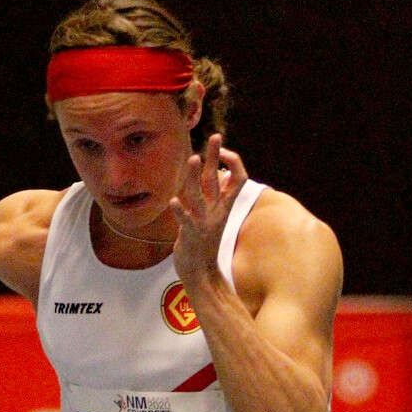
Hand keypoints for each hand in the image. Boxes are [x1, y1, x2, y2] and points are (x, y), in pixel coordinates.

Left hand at [169, 133, 247, 280]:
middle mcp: (216, 212)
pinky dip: (179, 210)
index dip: (234, 163)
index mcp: (224, 207)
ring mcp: (203, 223)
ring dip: (195, 176)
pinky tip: (173, 201)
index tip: (225, 151)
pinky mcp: (190, 235)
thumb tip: (220, 175)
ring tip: (193, 158)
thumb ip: (216, 197)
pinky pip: (184, 220)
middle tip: (215, 137)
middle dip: (215, 157)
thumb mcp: (216, 218)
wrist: (203, 274)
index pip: (238, 180)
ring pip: (199, 194)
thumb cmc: (205, 244)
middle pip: (216, 179)